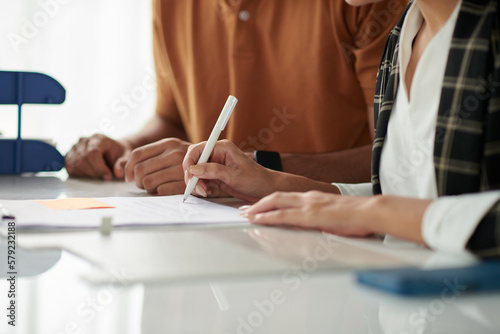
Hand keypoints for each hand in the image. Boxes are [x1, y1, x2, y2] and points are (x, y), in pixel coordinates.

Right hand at [65, 134, 131, 179]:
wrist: (112, 150)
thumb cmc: (118, 153)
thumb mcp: (126, 156)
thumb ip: (123, 163)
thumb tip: (118, 173)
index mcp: (98, 138)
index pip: (93, 153)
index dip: (100, 168)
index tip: (109, 176)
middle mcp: (84, 140)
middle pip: (82, 159)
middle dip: (94, 172)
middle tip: (104, 177)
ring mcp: (74, 147)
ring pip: (75, 164)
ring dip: (87, 174)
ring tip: (98, 175)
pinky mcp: (69, 155)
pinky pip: (70, 168)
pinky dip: (80, 174)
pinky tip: (90, 174)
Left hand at [124, 138, 190, 194]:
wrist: (215, 165)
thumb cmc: (187, 160)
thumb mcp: (171, 151)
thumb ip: (150, 156)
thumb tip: (120, 168)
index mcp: (168, 143)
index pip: (138, 154)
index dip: (128, 168)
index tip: (128, 177)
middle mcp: (175, 153)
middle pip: (141, 170)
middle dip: (138, 181)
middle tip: (142, 184)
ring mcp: (181, 168)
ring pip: (149, 182)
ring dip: (147, 188)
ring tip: (153, 188)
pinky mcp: (185, 182)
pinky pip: (161, 190)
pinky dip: (158, 193)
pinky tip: (162, 190)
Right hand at [183, 140, 278, 201]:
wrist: (265, 189)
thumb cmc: (256, 179)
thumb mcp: (234, 176)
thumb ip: (214, 171)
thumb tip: (194, 169)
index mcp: (222, 148)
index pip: (198, 149)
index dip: (190, 161)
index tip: (190, 174)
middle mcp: (217, 155)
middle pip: (194, 161)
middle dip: (192, 175)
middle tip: (197, 187)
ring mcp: (215, 166)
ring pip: (196, 172)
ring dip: (196, 183)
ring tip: (204, 192)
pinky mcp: (215, 176)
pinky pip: (201, 180)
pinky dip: (200, 187)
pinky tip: (207, 192)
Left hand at [241, 191, 374, 236]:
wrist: (371, 212)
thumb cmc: (358, 216)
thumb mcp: (334, 216)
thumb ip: (320, 219)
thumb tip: (313, 226)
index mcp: (313, 198)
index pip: (286, 197)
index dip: (269, 201)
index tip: (258, 206)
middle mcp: (308, 197)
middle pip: (276, 197)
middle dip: (258, 203)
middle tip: (244, 209)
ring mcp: (308, 205)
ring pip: (276, 203)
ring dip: (258, 209)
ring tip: (245, 214)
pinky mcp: (310, 215)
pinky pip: (283, 215)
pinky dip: (268, 217)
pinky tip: (259, 220)